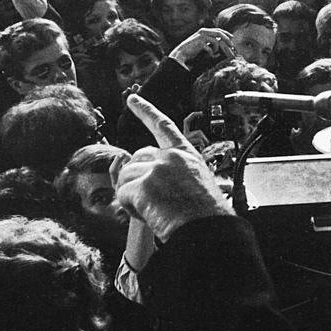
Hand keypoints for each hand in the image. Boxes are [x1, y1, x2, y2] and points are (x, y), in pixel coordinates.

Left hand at [114, 96, 232, 239]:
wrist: (208, 230)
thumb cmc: (206, 215)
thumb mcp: (196, 183)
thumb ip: (172, 173)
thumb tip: (145, 175)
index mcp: (186, 154)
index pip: (163, 126)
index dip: (146, 111)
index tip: (133, 100)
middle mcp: (171, 156)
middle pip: (136, 158)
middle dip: (136, 178)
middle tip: (153, 201)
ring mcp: (157, 169)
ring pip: (125, 176)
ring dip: (133, 195)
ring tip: (156, 210)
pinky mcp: (145, 185)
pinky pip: (123, 194)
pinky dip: (131, 207)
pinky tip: (150, 214)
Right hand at [169, 28, 235, 69]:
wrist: (182, 52)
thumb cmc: (192, 49)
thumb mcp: (203, 43)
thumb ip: (210, 41)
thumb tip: (221, 42)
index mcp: (204, 31)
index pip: (218, 30)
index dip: (226, 33)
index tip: (232, 38)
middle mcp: (203, 31)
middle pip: (219, 33)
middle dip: (227, 39)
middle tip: (232, 45)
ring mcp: (201, 36)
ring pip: (216, 40)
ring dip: (218, 48)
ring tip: (216, 52)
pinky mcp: (200, 42)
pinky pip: (210, 47)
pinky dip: (212, 52)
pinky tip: (210, 55)